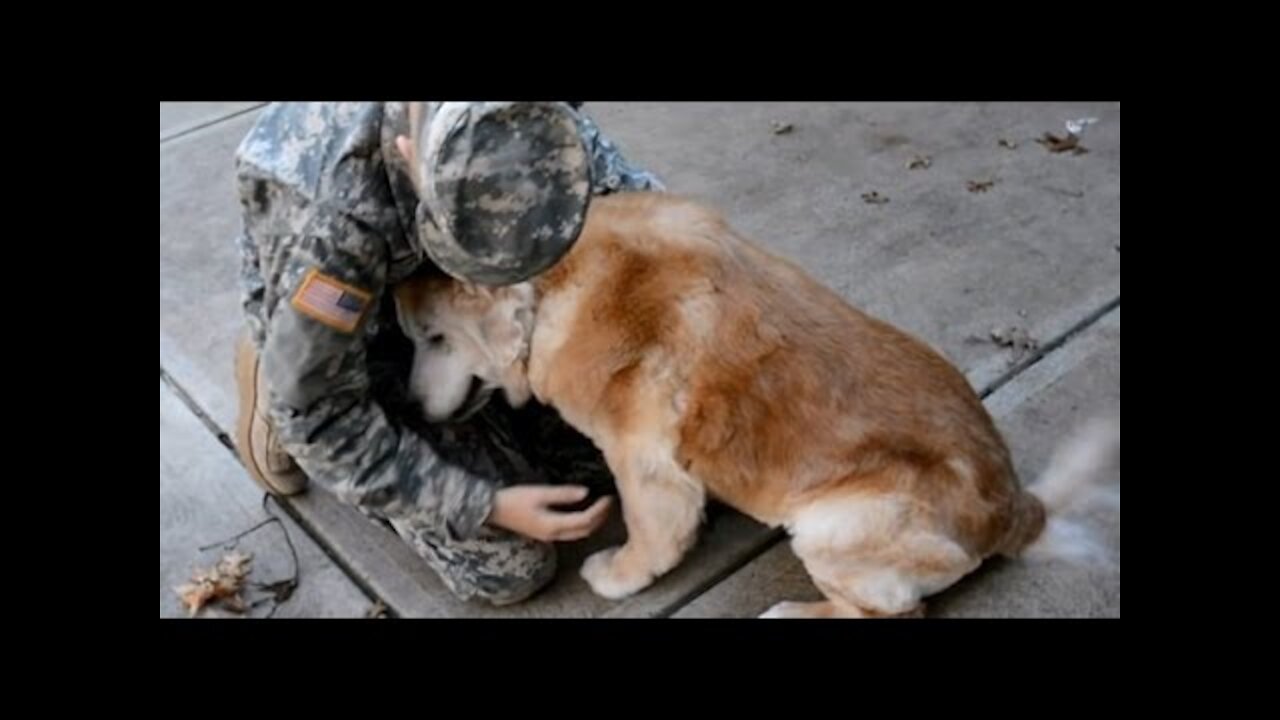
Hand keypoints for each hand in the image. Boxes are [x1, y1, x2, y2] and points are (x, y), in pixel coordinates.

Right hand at [487, 485, 612, 542]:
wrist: (492, 510)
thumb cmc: (514, 499)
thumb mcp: (539, 493)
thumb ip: (563, 494)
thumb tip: (586, 493)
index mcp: (553, 525)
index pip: (585, 521)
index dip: (600, 510)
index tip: (609, 497)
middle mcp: (554, 535)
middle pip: (585, 531)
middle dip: (601, 518)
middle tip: (610, 502)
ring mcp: (549, 536)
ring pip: (579, 533)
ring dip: (593, 522)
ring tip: (602, 507)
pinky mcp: (545, 532)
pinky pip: (570, 531)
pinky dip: (582, 523)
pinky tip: (585, 511)